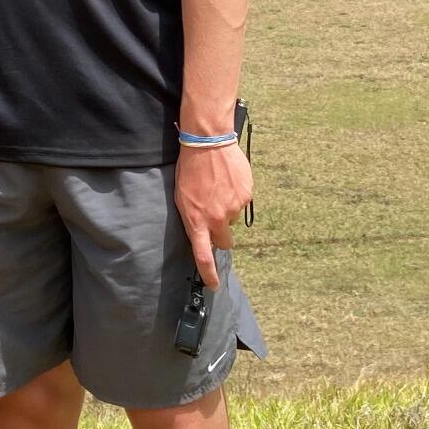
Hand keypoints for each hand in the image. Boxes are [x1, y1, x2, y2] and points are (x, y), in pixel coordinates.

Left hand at [173, 138, 252, 289]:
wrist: (208, 143)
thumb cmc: (190, 169)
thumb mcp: (182, 197)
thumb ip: (193, 218)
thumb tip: (203, 232)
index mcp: (196, 221)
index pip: (203, 256)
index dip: (209, 274)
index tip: (214, 285)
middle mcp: (216, 219)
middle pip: (225, 242)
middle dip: (222, 236)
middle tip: (216, 218)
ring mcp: (233, 208)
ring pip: (233, 218)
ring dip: (227, 209)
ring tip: (218, 188)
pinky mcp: (246, 196)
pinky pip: (242, 202)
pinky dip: (236, 195)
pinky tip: (228, 180)